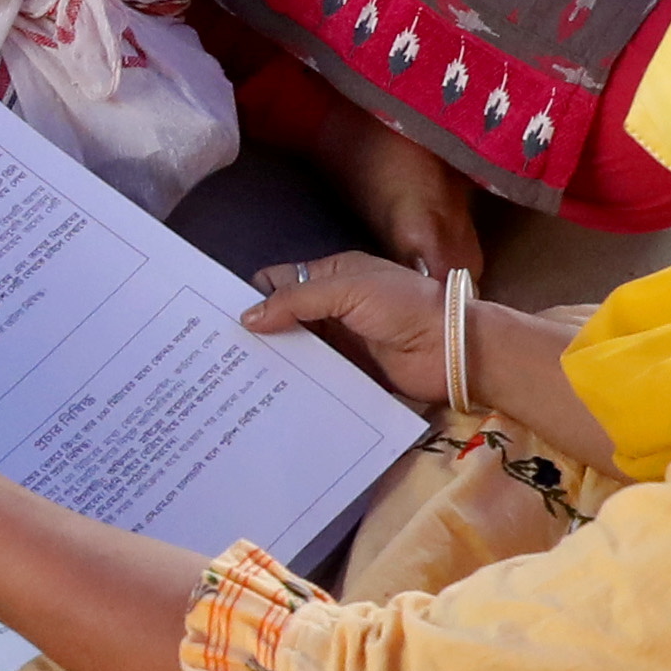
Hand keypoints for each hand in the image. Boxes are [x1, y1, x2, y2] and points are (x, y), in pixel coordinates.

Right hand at [240, 250, 444, 403]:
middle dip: (256, 331)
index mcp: (332, 276)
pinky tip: (268, 394)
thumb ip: (296, 300)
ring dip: (273, 359)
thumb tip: (247, 317)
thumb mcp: (348, 290)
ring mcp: (340, 341)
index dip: (252, 295)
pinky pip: (315, 376)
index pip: (281, 280)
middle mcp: (332, 307)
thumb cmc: (402, 307)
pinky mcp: (348, 373)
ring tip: (234, 378)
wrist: (451, 349)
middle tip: (219, 353)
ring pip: (296, 349)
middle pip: (283, 317)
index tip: (220, 317)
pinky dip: (294, 382)